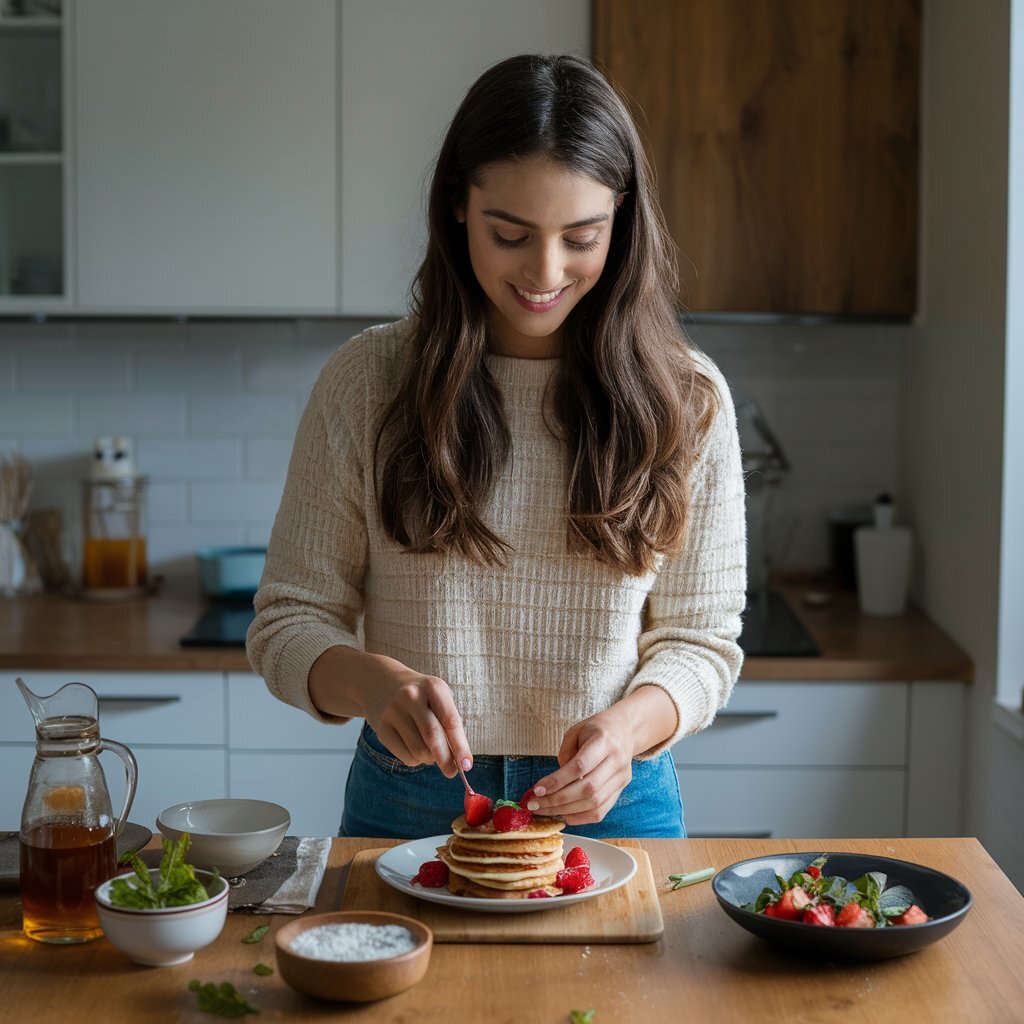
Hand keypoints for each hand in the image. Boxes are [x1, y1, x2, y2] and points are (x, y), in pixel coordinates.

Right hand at [308, 646, 471, 777]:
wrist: (381, 683)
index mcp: (433, 687)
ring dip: (430, 759)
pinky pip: (405, 756)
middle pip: (432, 737)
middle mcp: (412, 696)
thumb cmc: (421, 696)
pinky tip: (415, 748)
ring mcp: (393, 711)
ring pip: (419, 750)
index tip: (467, 765)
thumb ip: (449, 723)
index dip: (461, 746)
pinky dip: (416, 760)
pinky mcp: (381, 728)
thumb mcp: (438, 697)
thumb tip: (459, 760)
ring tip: (431, 751)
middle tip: (452, 772)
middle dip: (446, 759)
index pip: (450, 721)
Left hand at [526, 685, 677, 824]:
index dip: (557, 781)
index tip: (537, 790)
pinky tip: (563, 815)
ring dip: (565, 811)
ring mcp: (621, 778)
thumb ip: (565, 754)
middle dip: (557, 800)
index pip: (580, 766)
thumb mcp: (576, 731)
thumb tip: (554, 783)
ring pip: (594, 804)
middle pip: (587, 789)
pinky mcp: (621, 790)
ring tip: (544, 810)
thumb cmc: (596, 729)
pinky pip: (601, 811)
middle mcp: (616, 761)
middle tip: (535, 804)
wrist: (625, 730)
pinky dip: (580, 817)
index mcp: (604, 741)